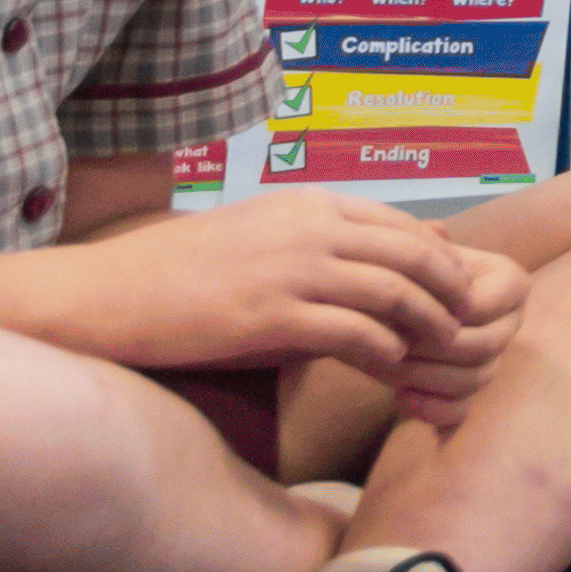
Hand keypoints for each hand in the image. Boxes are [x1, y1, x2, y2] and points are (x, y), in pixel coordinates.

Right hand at [59, 190, 525, 381]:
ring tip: (443, 350)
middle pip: (413, 254)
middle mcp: (306, 227)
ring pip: (395, 292)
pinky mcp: (269, 315)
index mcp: (305, 204)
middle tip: (468, 323)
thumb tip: (370, 263)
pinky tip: (392, 367)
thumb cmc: (175, 274)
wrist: (103, 296)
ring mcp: (289, 269)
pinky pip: (355, 333)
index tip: (458, 290)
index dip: (439, 259)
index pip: (402, 225)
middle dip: (450, 290)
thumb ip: (313, 241)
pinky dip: (385, 350)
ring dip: (429, 324)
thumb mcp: (254, 236)